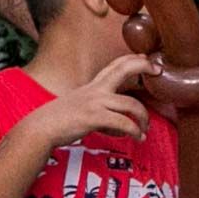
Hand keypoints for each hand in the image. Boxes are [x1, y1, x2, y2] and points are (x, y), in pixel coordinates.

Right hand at [24, 54, 152, 146]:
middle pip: (123, 69)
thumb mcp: (81, 109)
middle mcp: (95, 90)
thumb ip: (102, 114)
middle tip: (157, 69)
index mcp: (92, 86)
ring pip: (131, 104)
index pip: (115, 65)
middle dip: (143, 65)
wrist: (40, 128)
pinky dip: (134, 131)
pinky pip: (123, 123)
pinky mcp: (94, 117)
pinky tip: (137, 137)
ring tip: (145, 129)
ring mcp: (95, 102)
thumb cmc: (59, 121)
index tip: (147, 60)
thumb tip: (121, 128)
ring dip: (143, 118)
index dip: (133, 60)